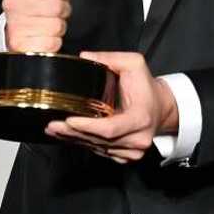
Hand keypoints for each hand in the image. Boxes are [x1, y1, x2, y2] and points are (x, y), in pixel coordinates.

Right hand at [1, 0, 93, 51]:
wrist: (17, 28)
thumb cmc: (36, 4)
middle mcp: (12, 3)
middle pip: (57, 6)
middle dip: (62, 10)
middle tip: (53, 10)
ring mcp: (15, 25)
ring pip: (56, 26)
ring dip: (58, 26)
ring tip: (48, 23)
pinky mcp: (20, 45)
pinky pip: (52, 44)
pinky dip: (53, 42)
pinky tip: (44, 36)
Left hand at [45, 51, 177, 163]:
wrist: (161, 107)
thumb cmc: (147, 87)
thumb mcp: (134, 64)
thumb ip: (111, 58)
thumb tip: (85, 57)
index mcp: (140, 118)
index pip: (110, 129)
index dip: (87, 126)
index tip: (69, 120)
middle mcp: (138, 139)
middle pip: (99, 140)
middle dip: (73, 133)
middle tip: (53, 125)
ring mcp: (132, 151)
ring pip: (97, 148)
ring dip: (75, 140)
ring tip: (55, 130)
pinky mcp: (125, 157)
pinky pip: (101, 152)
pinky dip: (84, 144)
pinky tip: (70, 136)